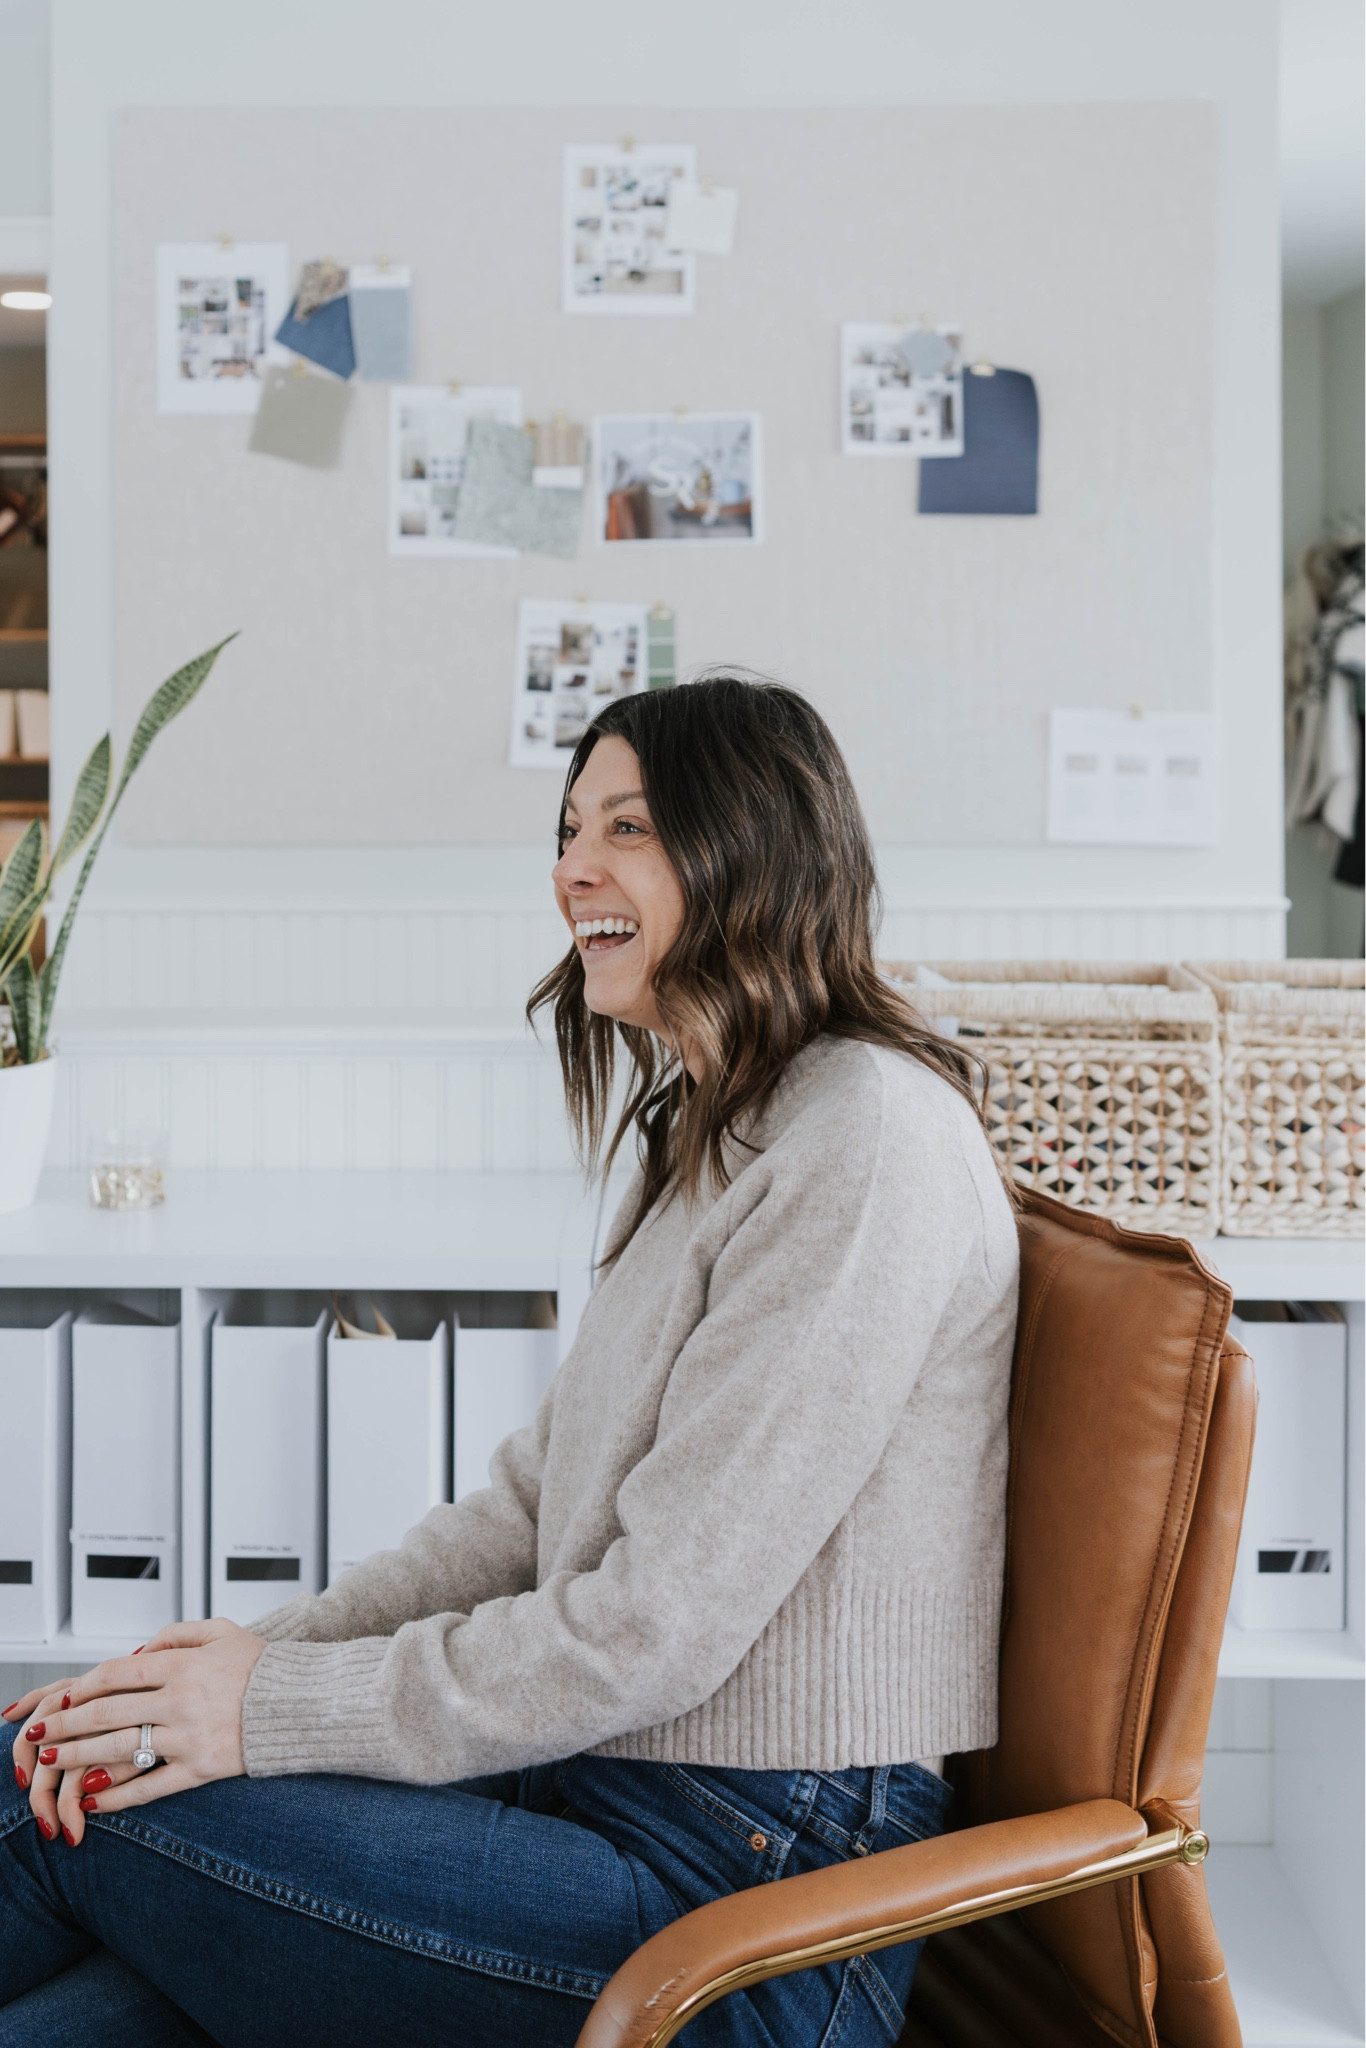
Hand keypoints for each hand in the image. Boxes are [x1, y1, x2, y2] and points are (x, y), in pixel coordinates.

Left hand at [2, 1618, 265, 1845]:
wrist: (305, 1703)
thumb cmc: (264, 1666)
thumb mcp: (222, 1631)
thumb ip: (176, 1635)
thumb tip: (137, 1653)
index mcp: (184, 1664)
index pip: (116, 1674)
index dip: (82, 1687)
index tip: (59, 1699)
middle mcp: (181, 1700)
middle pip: (107, 1712)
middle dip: (65, 1724)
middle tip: (37, 1735)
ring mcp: (189, 1737)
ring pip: (120, 1749)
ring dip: (79, 1757)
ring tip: (53, 1764)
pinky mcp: (202, 1769)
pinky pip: (151, 1787)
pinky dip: (119, 1797)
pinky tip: (95, 1801)